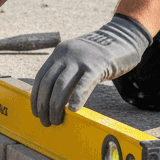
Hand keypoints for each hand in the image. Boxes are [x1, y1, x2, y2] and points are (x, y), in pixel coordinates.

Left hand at [30, 14, 150, 125]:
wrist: (123, 38)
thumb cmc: (99, 55)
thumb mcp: (78, 60)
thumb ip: (67, 74)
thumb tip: (55, 100)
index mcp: (59, 52)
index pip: (41, 77)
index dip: (36, 97)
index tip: (36, 112)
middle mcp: (67, 54)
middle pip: (48, 83)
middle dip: (44, 105)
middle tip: (45, 121)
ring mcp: (82, 59)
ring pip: (62, 85)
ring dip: (55, 106)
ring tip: (56, 121)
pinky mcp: (98, 65)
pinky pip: (84, 83)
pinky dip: (76, 98)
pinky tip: (73, 110)